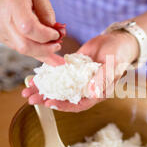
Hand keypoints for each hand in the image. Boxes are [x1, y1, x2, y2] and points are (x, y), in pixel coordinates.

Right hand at [0, 0, 64, 65]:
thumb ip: (47, 11)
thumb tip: (57, 31)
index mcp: (12, 3)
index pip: (29, 28)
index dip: (46, 35)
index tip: (57, 34)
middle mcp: (2, 19)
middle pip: (24, 45)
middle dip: (45, 50)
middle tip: (58, 46)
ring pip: (21, 49)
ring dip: (40, 52)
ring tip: (53, 48)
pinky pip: (17, 47)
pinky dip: (32, 49)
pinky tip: (42, 47)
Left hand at [22, 31, 138, 111]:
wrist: (116, 41)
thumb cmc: (119, 55)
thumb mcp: (113, 66)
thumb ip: (103, 78)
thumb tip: (91, 91)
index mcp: (96, 93)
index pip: (79, 104)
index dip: (64, 105)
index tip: (50, 103)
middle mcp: (85, 89)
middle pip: (64, 98)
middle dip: (47, 99)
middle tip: (31, 99)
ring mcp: (77, 79)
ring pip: (58, 87)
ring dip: (43, 89)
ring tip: (27, 92)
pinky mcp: (71, 69)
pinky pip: (57, 74)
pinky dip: (46, 76)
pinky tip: (35, 78)